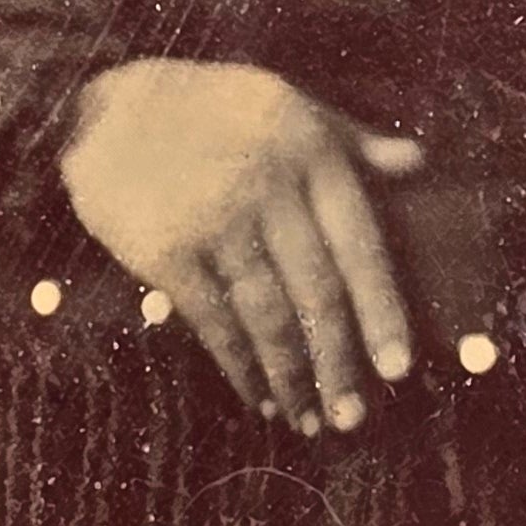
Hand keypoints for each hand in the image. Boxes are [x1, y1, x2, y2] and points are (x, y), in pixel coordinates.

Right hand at [56, 60, 425, 435]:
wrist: (106, 107)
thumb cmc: (209, 108)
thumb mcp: (287, 105)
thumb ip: (352, 138)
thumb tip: (419, 162)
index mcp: (310, 152)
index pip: (359, 244)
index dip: (382, 311)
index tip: (401, 368)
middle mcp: (270, 186)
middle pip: (318, 293)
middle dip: (339, 363)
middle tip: (353, 419)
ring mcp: (217, 218)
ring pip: (270, 316)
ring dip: (293, 377)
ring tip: (308, 420)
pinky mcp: (167, 250)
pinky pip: (215, 322)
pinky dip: (241, 367)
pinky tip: (258, 396)